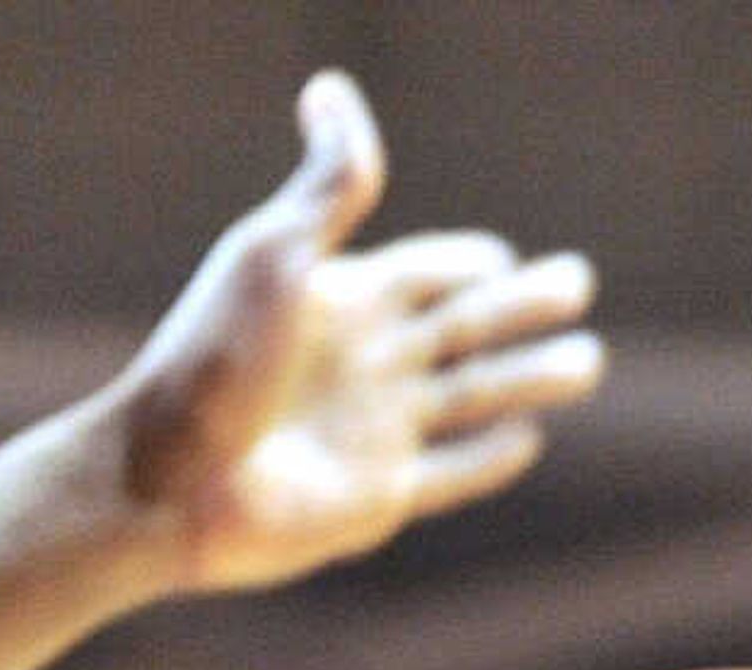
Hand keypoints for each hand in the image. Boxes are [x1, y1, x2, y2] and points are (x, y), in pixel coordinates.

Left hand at [102, 71, 601, 592]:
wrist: (165, 484)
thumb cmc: (212, 362)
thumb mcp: (275, 254)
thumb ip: (328, 182)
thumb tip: (329, 88)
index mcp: (343, 300)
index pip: (427, 270)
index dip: (468, 260)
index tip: (501, 256)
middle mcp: (364, 364)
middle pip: (465, 326)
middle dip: (524, 306)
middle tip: (578, 282)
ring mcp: (373, 433)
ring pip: (474, 396)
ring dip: (531, 377)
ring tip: (586, 362)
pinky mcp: (377, 499)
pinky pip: (449, 474)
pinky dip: (491, 457)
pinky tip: (526, 439)